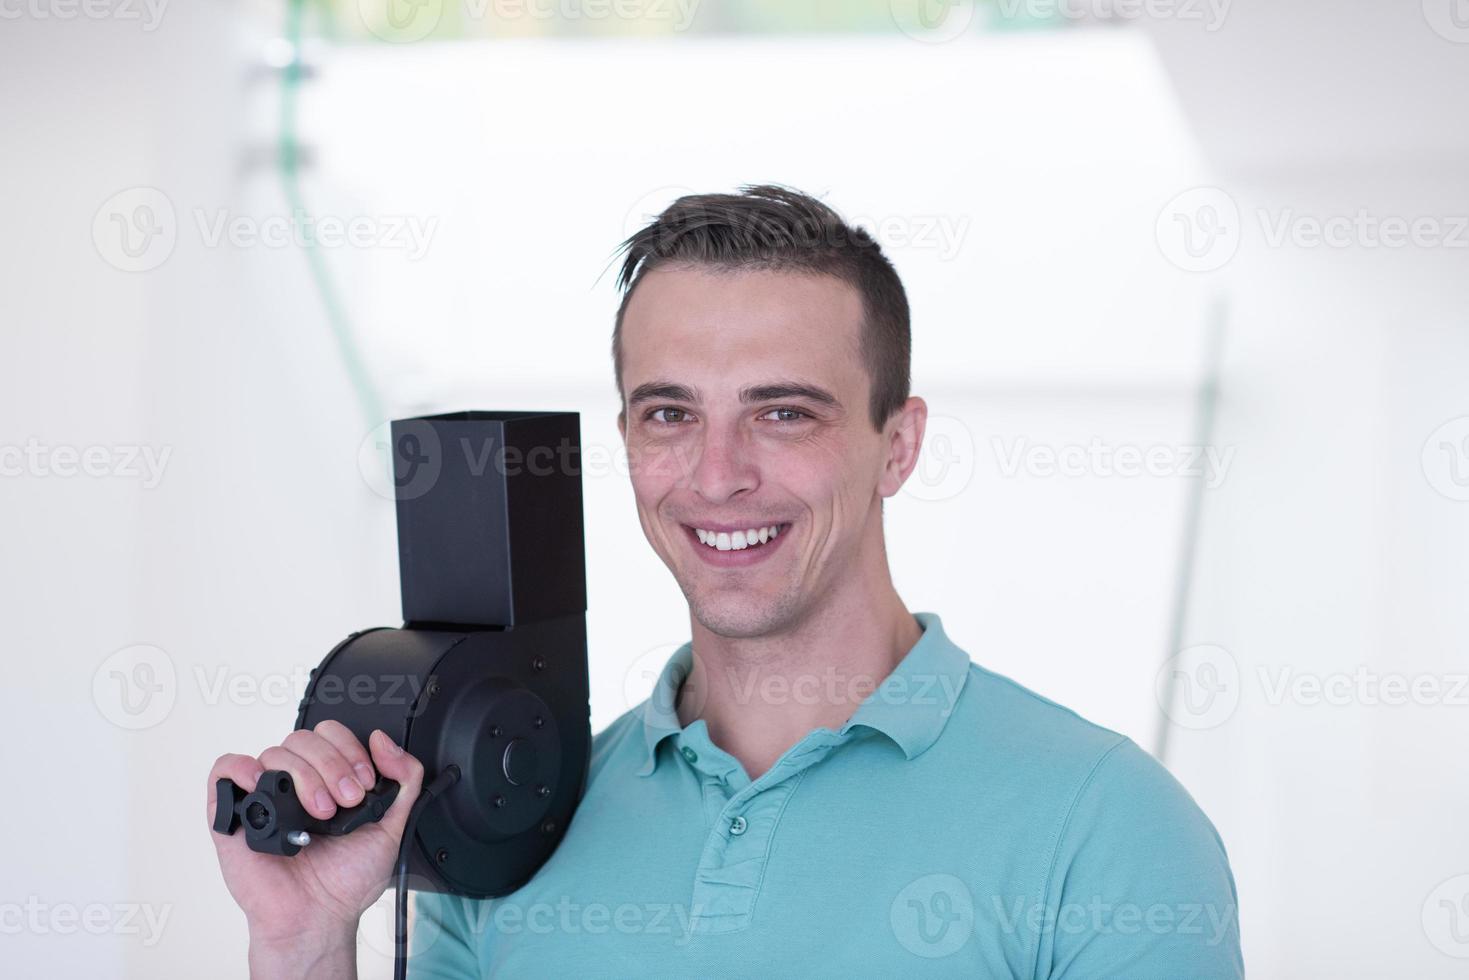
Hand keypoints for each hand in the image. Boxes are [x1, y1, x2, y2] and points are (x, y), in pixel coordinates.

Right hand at [207, 723, 423, 949]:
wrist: (318, 918)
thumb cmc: (346, 880)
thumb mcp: (391, 824)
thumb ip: (404, 779)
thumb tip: (383, 740)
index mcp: (326, 780)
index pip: (331, 735)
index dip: (350, 750)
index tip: (365, 783)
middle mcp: (294, 783)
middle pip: (304, 739)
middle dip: (332, 765)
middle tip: (346, 801)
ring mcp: (262, 797)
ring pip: (274, 752)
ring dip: (304, 776)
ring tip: (318, 813)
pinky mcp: (232, 815)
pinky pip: (225, 771)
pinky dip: (242, 767)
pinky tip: (264, 785)